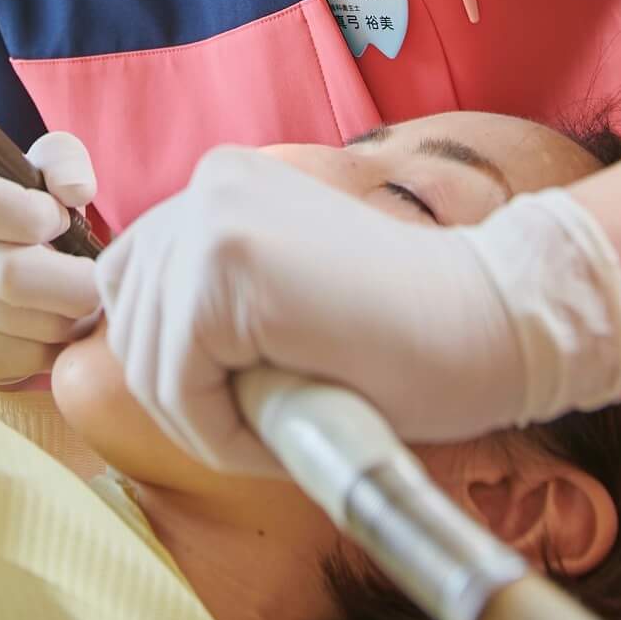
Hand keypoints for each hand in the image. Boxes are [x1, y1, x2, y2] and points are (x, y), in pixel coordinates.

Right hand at [0, 130, 101, 385]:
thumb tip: (76, 192)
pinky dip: (53, 347)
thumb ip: (64, 161)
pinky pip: (26, 363)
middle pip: (12, 278)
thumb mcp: (38, 170)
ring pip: (30, 328)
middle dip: (73, 282)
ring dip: (72, 317)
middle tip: (90, 278)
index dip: (38, 215)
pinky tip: (47, 324)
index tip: (58, 220)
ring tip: (71, 299)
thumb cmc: (21, 210)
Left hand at [96, 148, 620, 473]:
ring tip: (280, 428)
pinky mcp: (226, 267)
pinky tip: (282, 432)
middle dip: (185, 397)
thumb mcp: (278, 303)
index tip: (253, 399)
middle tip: (267, 428)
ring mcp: (211, 220)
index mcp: (219, 187)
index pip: (136, 287)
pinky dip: (218, 433)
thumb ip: (209, 302)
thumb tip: (133, 351)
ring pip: (147, 359)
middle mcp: (204, 186)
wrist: (493, 326)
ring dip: (202, 419)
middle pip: (128, 321)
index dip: (181, 364)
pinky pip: (177, 384)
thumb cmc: (402, 337)